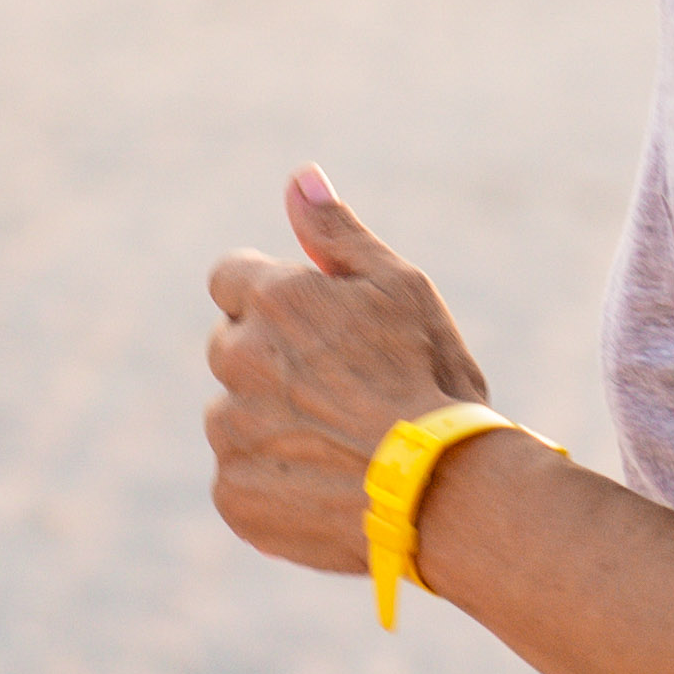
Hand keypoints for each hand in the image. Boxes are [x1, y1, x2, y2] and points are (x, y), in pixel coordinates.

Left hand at [203, 165, 494, 572]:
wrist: (444, 490)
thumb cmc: (431, 378)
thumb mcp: (399, 287)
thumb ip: (336, 233)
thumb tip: (299, 178)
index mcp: (273, 299)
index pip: (231, 278)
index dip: (275, 299)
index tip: (314, 326)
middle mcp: (237, 360)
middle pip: (231, 347)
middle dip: (271, 359)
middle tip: (338, 389)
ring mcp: (230, 433)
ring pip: (233, 415)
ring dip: (269, 421)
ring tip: (339, 441)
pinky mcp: (232, 495)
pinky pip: (239, 477)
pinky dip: (274, 479)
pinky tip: (327, 482)